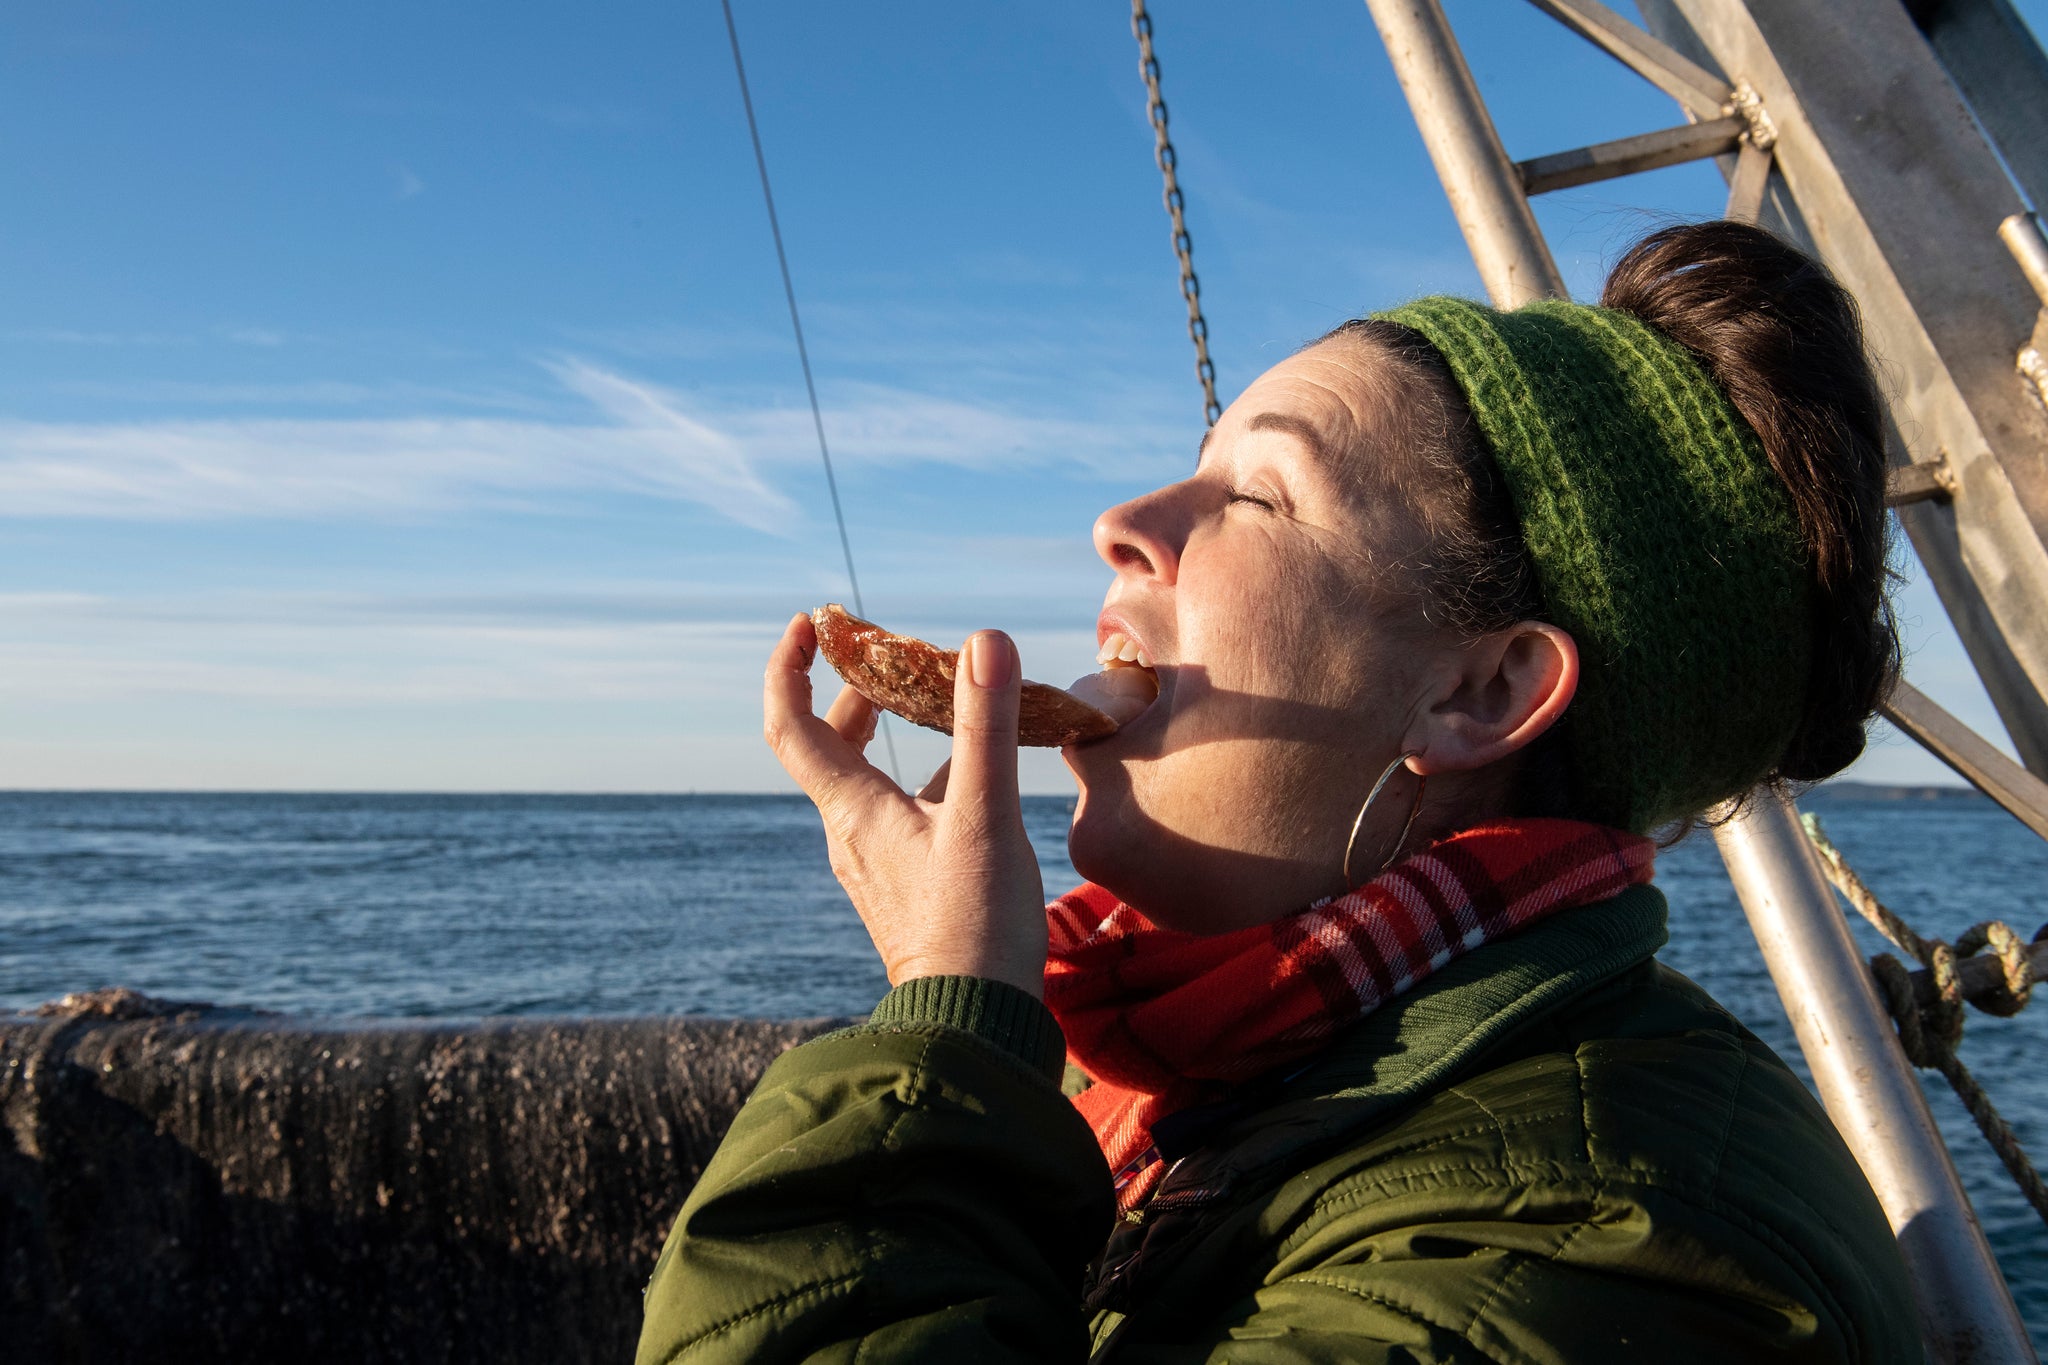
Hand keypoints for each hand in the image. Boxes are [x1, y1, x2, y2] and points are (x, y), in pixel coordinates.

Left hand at [763, 613, 1047, 996]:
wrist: (973, 1022)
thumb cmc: (974, 925)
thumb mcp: (985, 817)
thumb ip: (985, 728)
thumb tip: (985, 642)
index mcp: (853, 810)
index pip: (790, 725)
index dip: (788, 667)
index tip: (812, 622)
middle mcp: (852, 834)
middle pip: (830, 746)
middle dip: (855, 691)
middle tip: (890, 653)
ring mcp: (877, 863)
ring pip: (869, 779)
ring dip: (895, 732)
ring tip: (943, 697)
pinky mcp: (908, 887)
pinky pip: (902, 812)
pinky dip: (930, 777)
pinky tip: (979, 776)